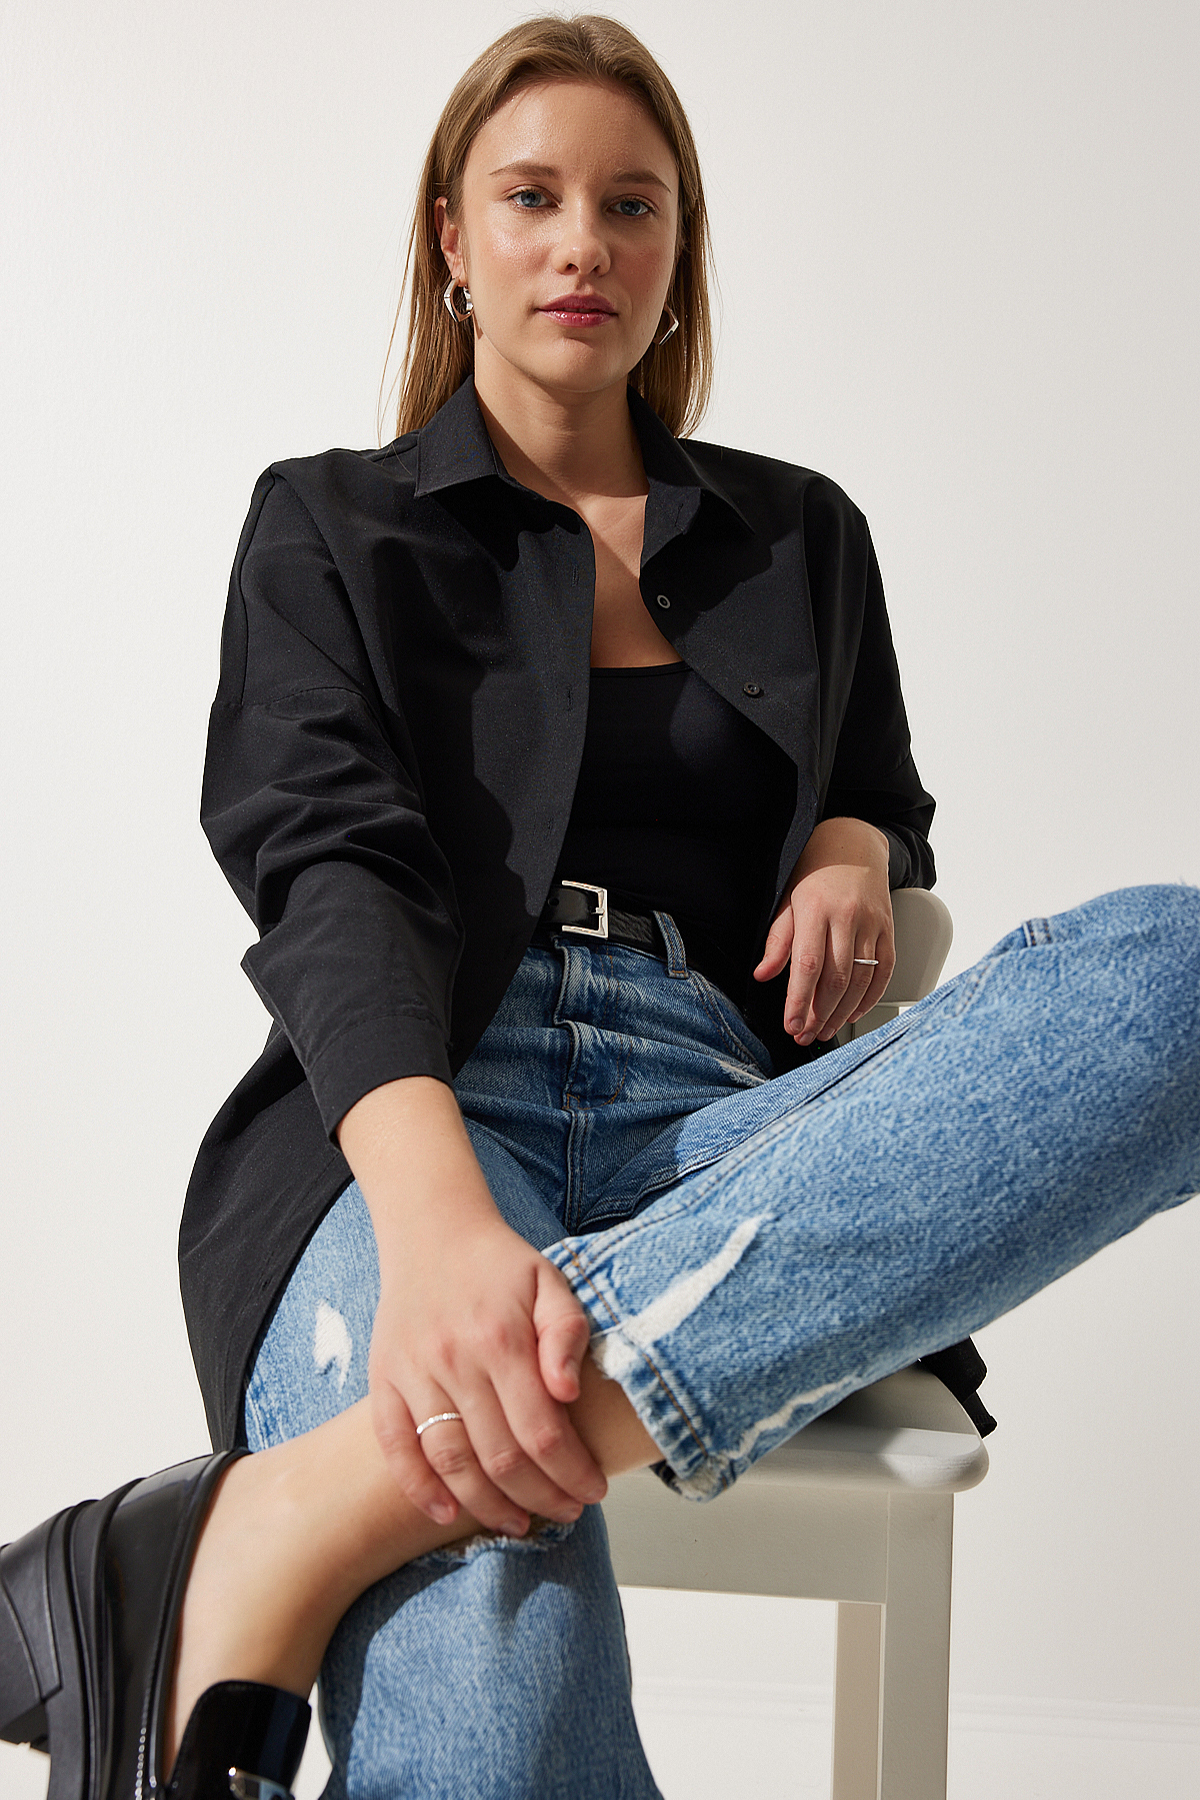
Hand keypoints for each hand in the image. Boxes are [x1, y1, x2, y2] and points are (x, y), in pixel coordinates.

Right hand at [337, 1076, 606, 1537]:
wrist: (433, 1231)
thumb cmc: (501, 1265)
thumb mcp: (551, 1282)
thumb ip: (567, 1335)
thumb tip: (569, 1394)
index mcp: (501, 1338)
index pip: (542, 1431)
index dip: (571, 1472)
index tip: (593, 1491)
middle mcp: (454, 1359)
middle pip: (500, 1456)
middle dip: (541, 1497)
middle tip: (568, 1512)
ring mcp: (413, 1372)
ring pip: (450, 1460)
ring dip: (487, 1504)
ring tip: (520, 1523)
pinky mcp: (383, 1379)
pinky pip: (395, 1446)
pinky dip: (419, 1487)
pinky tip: (448, 1512)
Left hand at [752, 817, 894, 1045]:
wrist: (854, 845)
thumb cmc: (814, 874)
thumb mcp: (788, 900)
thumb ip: (778, 940)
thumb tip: (763, 975)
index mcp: (816, 908)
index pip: (808, 965)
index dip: (799, 1000)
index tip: (791, 1025)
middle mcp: (848, 916)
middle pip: (836, 979)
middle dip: (819, 1014)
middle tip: (805, 1034)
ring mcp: (873, 924)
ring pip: (861, 980)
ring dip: (841, 1013)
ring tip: (824, 1029)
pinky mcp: (889, 930)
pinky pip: (884, 972)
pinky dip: (869, 998)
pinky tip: (852, 1013)